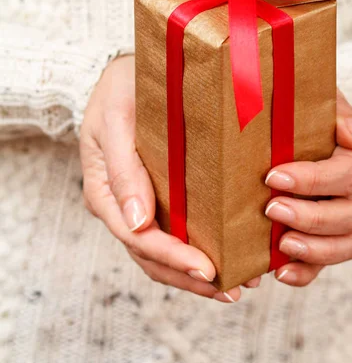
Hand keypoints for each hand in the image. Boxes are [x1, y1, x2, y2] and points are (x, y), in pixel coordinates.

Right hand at [80, 56, 257, 302]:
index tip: (207, 269)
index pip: (137, 237)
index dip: (172, 257)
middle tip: (232, 290)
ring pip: (162, 252)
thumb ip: (123, 169)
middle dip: (189, 277)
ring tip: (237, 284)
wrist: (129, 73)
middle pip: (151, 255)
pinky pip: (173, 230)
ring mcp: (137, 202)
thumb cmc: (121, 89)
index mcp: (104, 190)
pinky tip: (227, 254)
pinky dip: (195, 249)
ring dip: (195, 274)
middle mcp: (120, 204)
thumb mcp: (115, 119)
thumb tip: (137, 223)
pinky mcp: (156, 194)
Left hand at [265, 89, 351, 285]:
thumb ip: (336, 112)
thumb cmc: (293, 111)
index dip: (313, 180)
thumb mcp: (310, 100)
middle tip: (272, 208)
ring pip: (349, 243)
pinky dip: (307, 272)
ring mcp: (340, 217)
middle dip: (311, 216)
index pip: (345, 174)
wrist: (275, 125)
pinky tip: (281, 271)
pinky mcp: (322, 239)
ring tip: (282, 244)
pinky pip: (326, 265)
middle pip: (351, 215)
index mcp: (349, 157)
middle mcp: (351, 191)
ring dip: (316, 248)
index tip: (273, 176)